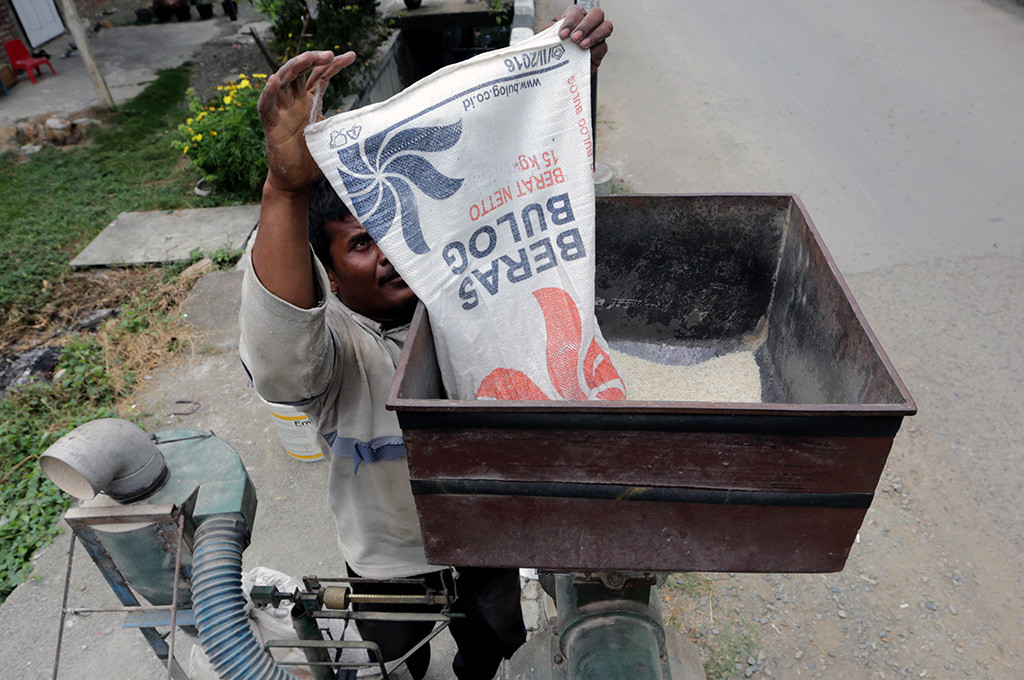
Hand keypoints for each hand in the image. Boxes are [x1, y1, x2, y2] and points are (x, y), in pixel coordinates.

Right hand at [258, 50, 355, 193]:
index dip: (333, 64)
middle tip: (330, 54)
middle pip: (301, 71)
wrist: (296, 181)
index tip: (350, 55)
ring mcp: (281, 110)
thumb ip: (346, 128)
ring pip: (282, 80)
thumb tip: (374, 126)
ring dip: (294, 66)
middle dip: (314, 59)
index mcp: (310, 102)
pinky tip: (274, 80)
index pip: (320, 76)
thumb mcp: (334, 138)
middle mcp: (294, 101)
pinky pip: (265, 105)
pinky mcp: (270, 124)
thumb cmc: (313, 160)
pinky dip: (269, 92)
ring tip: (308, 57)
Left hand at [555, 5, 612, 73]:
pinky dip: (595, 50)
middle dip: (586, 25)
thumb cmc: (557, 49)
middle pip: (597, 14)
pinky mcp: (600, 50)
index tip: (563, 34)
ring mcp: (597, 36)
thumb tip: (545, 32)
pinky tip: (586, 54)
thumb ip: (549, 34)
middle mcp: (589, 23)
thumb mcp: (550, 39)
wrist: (562, 67)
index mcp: (575, 17)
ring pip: (606, 27)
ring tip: (582, 46)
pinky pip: (603, 47)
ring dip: (594, 36)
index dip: (571, 21)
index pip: (577, 12)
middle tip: (574, 38)